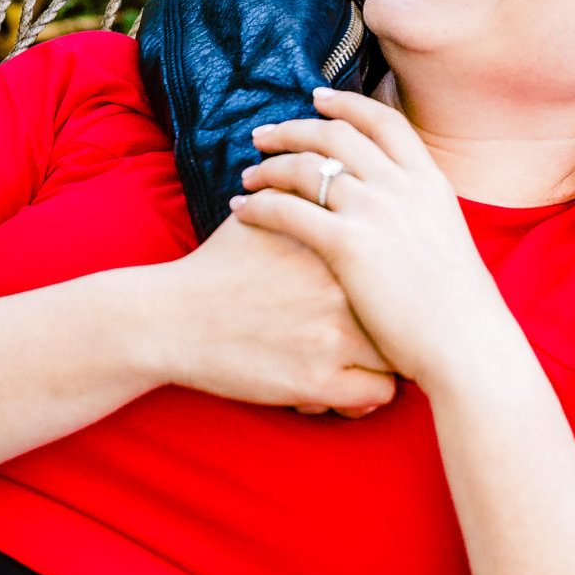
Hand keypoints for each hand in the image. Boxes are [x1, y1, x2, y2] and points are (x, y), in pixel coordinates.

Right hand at [151, 214, 395, 414]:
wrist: (170, 319)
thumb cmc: (218, 267)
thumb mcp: (263, 214)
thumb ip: (306, 197)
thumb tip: (334, 176)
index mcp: (336, 244)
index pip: (400, 268)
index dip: (395, 288)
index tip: (382, 303)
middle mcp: (342, 287)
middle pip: (404, 313)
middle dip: (394, 328)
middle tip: (377, 339)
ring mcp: (333, 335)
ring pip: (400, 357)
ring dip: (383, 366)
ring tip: (354, 368)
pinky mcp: (319, 380)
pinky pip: (379, 395)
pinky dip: (364, 399)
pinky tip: (339, 394)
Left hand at [231, 88, 516, 393]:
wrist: (468, 346)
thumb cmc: (462, 313)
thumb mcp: (451, 244)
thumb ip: (424, 218)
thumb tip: (409, 217)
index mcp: (430, 182)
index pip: (383, 122)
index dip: (347, 104)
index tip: (319, 98)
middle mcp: (401, 186)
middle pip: (335, 135)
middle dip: (294, 128)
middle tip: (265, 134)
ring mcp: (374, 211)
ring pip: (305, 167)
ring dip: (269, 166)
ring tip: (247, 175)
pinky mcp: (347, 243)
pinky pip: (287, 209)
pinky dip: (259, 204)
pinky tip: (241, 211)